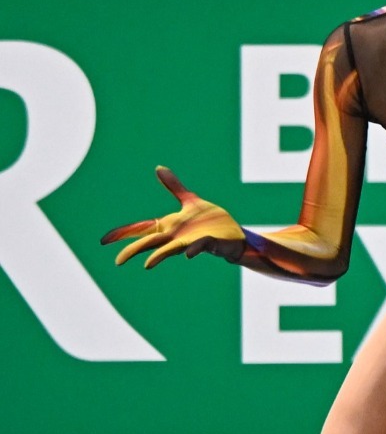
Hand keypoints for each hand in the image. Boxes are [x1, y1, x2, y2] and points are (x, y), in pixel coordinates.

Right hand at [101, 167, 248, 268]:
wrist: (234, 233)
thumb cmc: (210, 221)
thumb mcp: (191, 200)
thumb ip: (174, 186)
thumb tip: (158, 168)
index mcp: (169, 227)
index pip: (142, 230)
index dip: (124, 233)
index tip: (104, 241)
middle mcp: (176, 237)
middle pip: (151, 243)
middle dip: (134, 250)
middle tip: (117, 261)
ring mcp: (191, 241)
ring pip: (172, 249)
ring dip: (160, 256)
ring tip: (147, 265)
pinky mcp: (208, 243)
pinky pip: (200, 246)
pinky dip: (194, 249)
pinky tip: (188, 253)